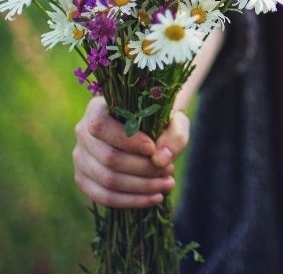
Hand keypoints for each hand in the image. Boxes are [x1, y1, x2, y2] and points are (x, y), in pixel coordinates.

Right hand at [73, 96, 189, 207]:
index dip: (126, 140)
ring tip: (168, 184)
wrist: (151, 132)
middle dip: (143, 168)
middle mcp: (82, 133)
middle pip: (108, 158)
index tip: (152, 148)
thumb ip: (174, 136)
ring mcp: (80, 159)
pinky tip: (155, 198)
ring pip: (107, 180)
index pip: (101, 126)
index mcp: (97, 109)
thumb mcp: (175, 121)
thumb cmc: (161, 122)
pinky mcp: (84, 180)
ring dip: (142, 186)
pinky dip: (132, 200)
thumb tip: (160, 160)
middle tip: (169, 170)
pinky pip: (104, 197)